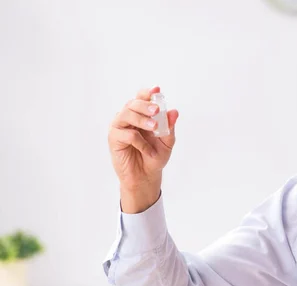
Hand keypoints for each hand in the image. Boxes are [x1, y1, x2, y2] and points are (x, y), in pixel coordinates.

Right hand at [108, 86, 178, 206]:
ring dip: (141, 119)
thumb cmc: (155, 156)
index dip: (148, 93)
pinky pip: (127, 134)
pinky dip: (140, 142)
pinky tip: (147, 150)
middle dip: (145, 104)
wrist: (146, 176)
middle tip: (156, 110)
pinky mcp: (114, 139)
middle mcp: (128, 118)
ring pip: (126, 114)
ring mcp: (119, 127)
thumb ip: (169, 128)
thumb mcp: (167, 143)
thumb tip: (174, 112)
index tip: (157, 90)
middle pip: (133, 103)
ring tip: (154, 127)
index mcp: (141, 115)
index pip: (142, 98)